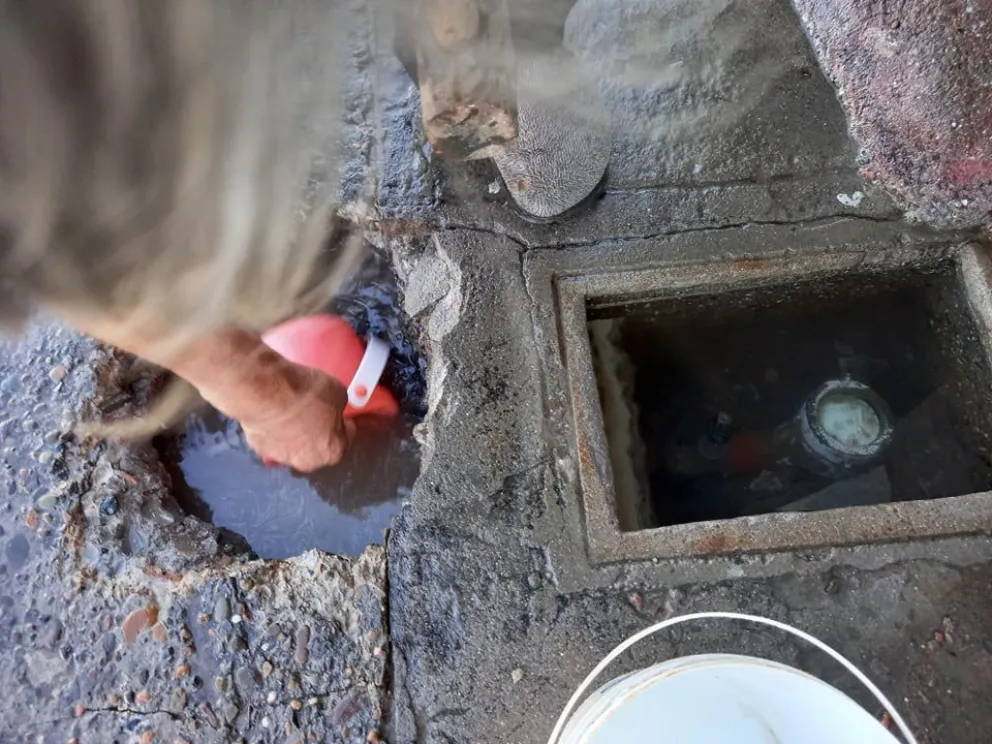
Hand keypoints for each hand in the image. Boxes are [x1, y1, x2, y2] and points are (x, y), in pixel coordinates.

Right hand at [238, 363, 356, 472]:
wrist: (265, 391)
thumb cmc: (305, 394)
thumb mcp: (338, 392)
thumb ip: (339, 407)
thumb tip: (333, 406)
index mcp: (332, 452)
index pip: (344, 440)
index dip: (343, 425)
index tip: (340, 415)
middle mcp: (307, 462)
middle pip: (317, 447)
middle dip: (318, 431)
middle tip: (315, 411)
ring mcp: (280, 457)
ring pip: (293, 445)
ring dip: (295, 432)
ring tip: (292, 409)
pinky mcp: (258, 447)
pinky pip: (272, 438)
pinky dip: (274, 428)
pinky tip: (274, 411)